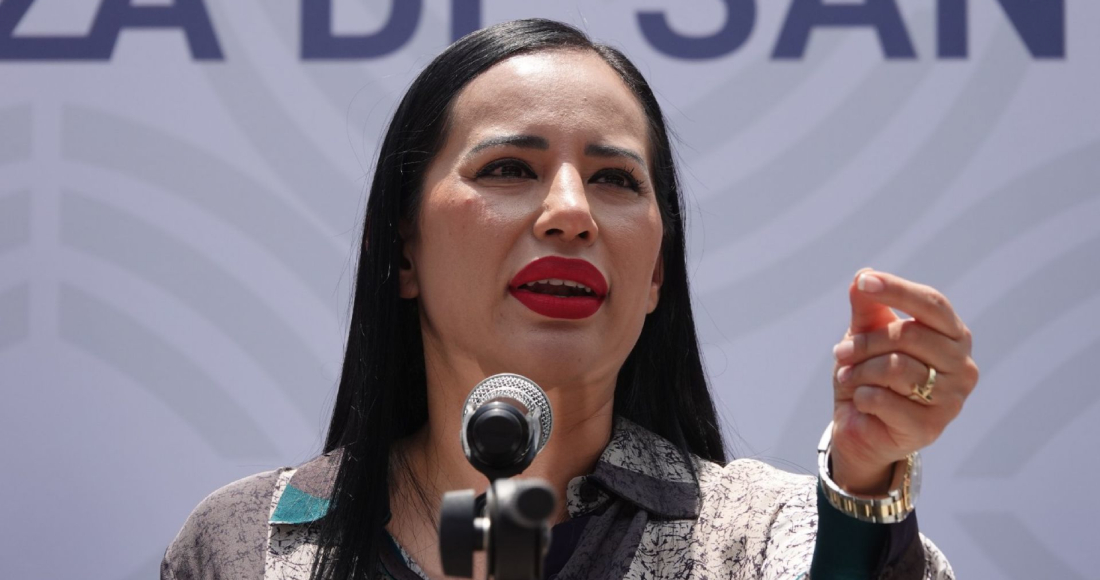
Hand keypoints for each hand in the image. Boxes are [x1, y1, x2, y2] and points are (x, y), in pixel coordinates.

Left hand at [829, 268, 978, 494]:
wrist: (863, 429)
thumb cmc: (870, 376)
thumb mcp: (866, 335)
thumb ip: (867, 308)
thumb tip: (863, 274)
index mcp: (953, 336)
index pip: (932, 304)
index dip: (898, 289)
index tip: (864, 282)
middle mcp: (963, 366)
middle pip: (909, 336)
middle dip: (865, 342)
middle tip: (841, 352)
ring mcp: (952, 399)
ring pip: (896, 368)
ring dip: (860, 370)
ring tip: (847, 376)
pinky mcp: (931, 427)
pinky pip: (885, 400)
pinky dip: (862, 396)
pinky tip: (861, 400)